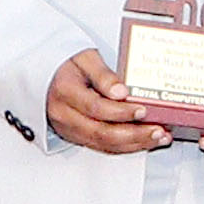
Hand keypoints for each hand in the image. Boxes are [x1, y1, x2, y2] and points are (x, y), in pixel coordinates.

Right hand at [42, 50, 166, 156]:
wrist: (45, 76)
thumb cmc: (66, 64)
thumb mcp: (84, 57)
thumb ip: (103, 74)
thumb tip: (121, 91)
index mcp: (65, 92)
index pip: (96, 107)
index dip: (121, 112)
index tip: (143, 109)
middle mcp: (65, 115)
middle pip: (102, 133)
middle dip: (134, 135)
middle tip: (158, 131)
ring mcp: (69, 130)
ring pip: (104, 144)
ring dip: (134, 144)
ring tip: (158, 138)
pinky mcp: (76, 137)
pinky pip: (102, 146)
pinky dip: (126, 146)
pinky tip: (144, 141)